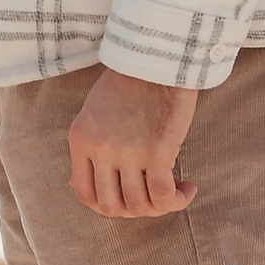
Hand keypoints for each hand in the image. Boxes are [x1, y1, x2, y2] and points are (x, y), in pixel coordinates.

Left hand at [67, 67, 199, 218]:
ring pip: (140, 205)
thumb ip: (88, 148)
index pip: (84, 193)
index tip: (125, 199)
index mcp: (80, 140)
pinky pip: (163, 195)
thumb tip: (76, 186)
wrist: (157, 55)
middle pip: (112, 205)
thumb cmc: (129, 81)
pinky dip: (177, 200)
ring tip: (174, 192)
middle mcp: (100, 149)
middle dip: (134, 210)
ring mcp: (128, 152)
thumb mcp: (93, 113)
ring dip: (159, 207)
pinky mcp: (158, 151)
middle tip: (152, 199)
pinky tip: (188, 188)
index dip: (106, 206)